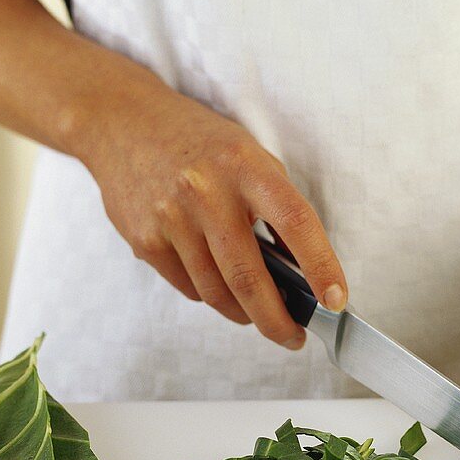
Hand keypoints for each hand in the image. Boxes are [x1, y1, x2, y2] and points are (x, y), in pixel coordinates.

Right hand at [77, 83, 346, 348]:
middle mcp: (207, 192)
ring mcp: (172, 217)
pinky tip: (218, 285)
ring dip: (244, 313)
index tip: (335, 300)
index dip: (321, 266)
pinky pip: (188, 287)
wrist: (123, 122)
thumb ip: (276, 207)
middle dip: (277, 321)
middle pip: (249, 278)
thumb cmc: (199, 144)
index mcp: (245, 166)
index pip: (295, 223)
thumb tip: (304, 271)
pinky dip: (210, 295)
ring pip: (217, 292)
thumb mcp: (249, 157)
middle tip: (294, 337)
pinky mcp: (145, 240)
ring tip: (258, 314)